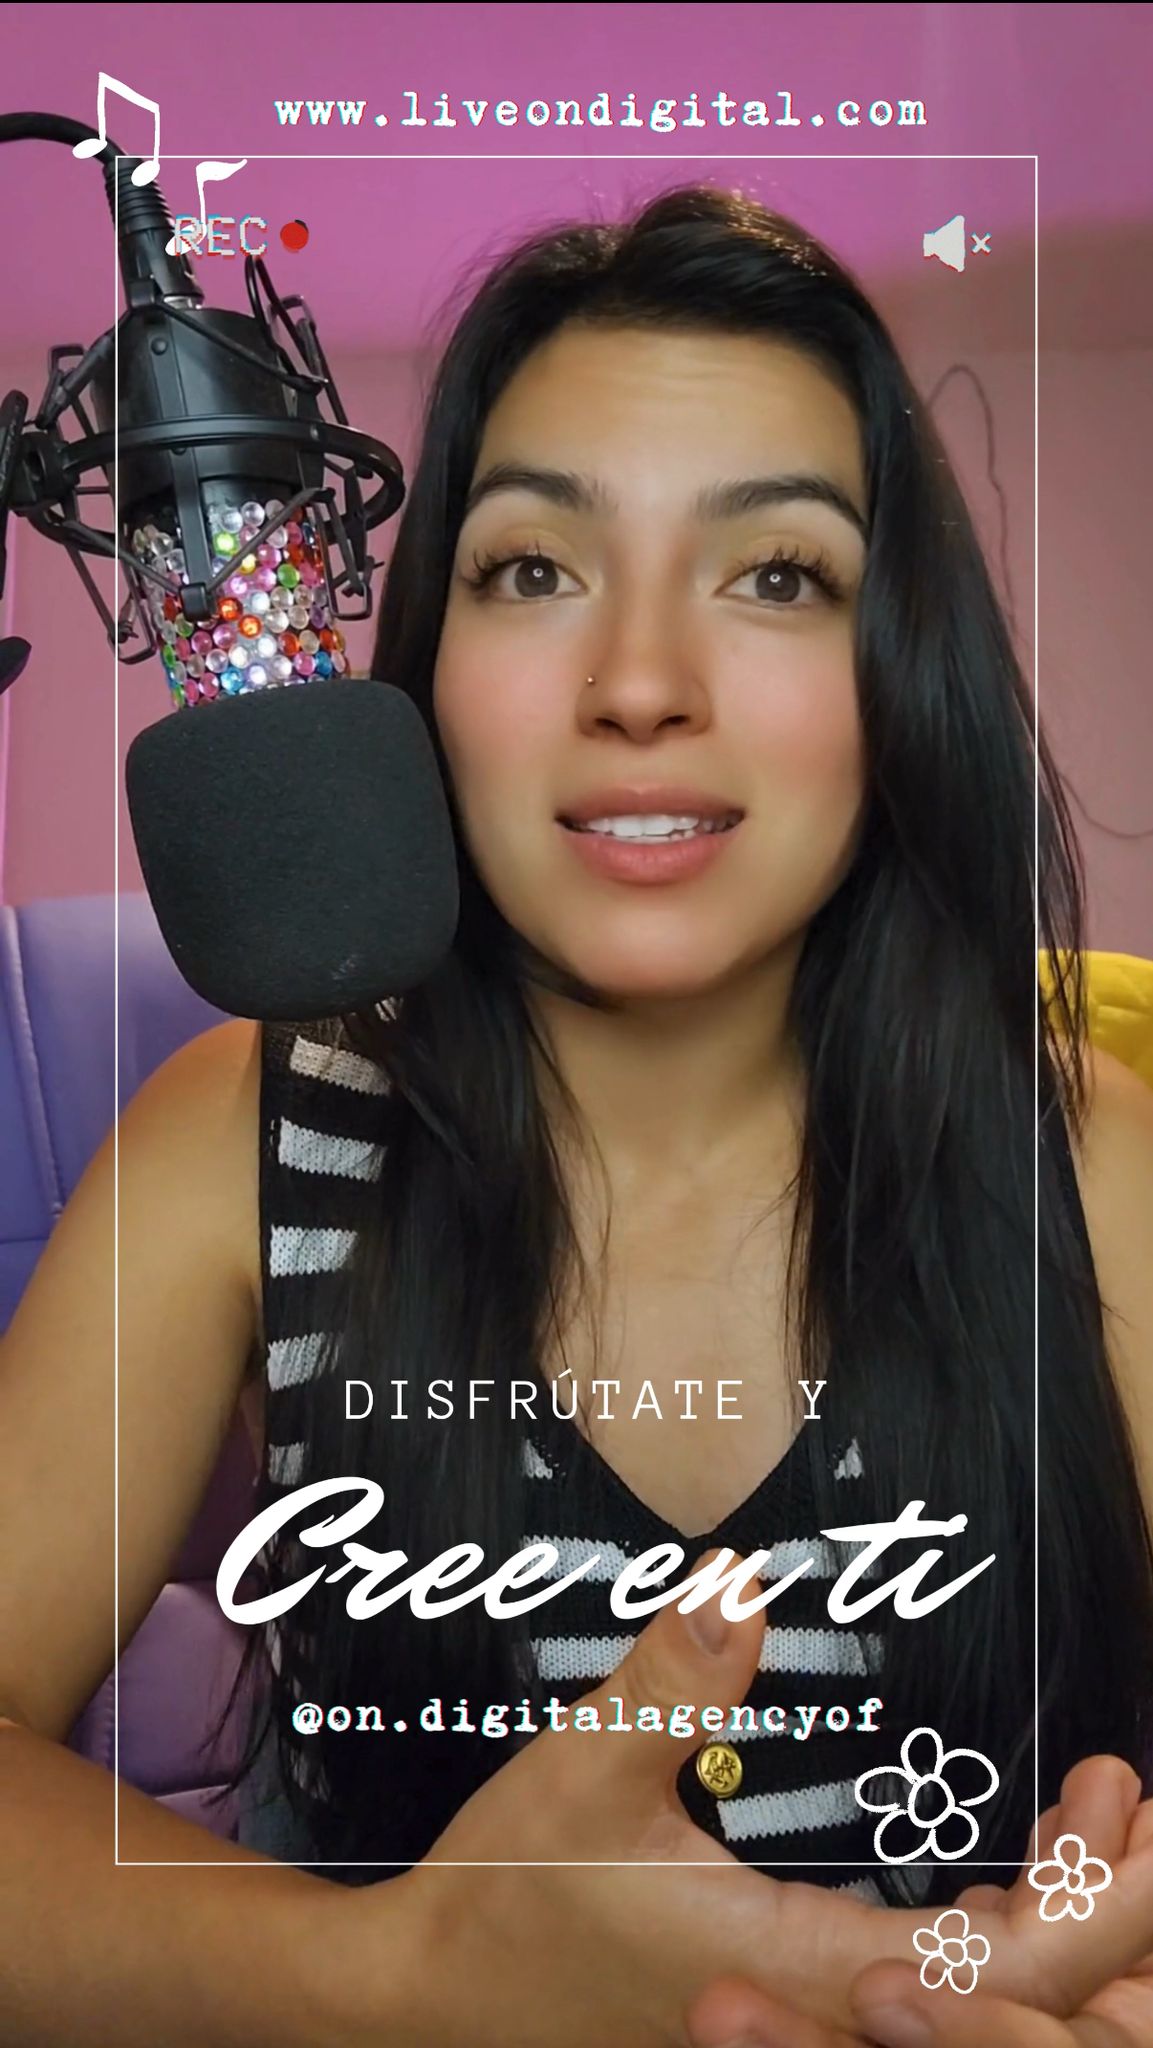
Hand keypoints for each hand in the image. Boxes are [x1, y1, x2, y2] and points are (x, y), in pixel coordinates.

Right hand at [337, 1545, 1152, 2047]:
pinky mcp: (788, 2019)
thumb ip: (667, 1682)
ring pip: (980, 2019)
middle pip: (1022, 2013)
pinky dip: (997, 1944)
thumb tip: (740, 1587)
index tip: (1131, 1808)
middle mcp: (826, 2022)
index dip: (1093, 1904)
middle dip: (1110, 1915)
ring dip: (1059, 1927)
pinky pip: (928, 2003)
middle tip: (1134, 1801)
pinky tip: (1002, 1876)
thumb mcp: (577, 1774)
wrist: (435, 2001)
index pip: (999, 1973)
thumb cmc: (506, 1899)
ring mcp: (807, 2032)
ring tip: (1095, 1822)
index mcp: (801, 1975)